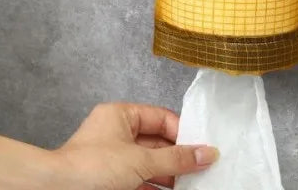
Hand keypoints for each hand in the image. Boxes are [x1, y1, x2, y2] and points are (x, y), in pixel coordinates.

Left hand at [51, 102, 218, 189]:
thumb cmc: (91, 168)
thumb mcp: (141, 161)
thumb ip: (176, 159)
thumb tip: (207, 153)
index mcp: (121, 115)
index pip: (160, 118)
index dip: (182, 132)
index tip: (202, 148)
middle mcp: (116, 134)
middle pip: (157, 143)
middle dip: (178, 158)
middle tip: (202, 169)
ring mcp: (112, 160)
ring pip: (149, 165)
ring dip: (169, 176)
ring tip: (193, 184)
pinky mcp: (110, 182)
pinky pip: (139, 182)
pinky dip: (155, 188)